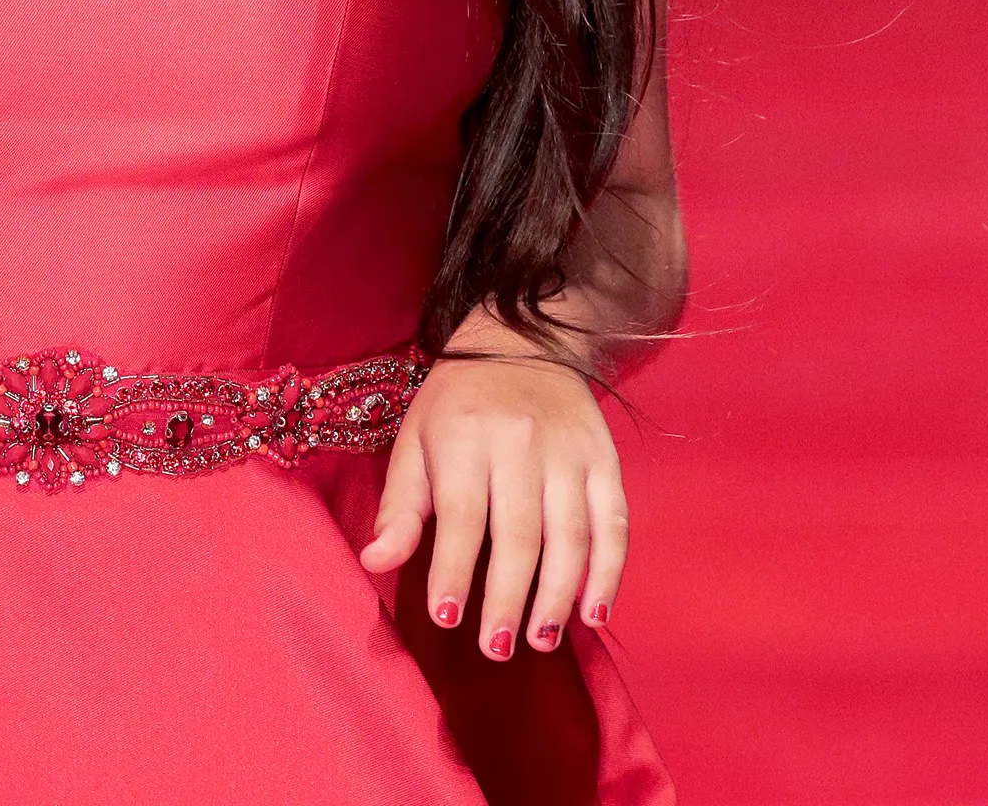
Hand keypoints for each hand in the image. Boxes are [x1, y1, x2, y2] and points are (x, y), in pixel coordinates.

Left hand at [358, 321, 628, 659]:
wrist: (522, 341)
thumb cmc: (456, 404)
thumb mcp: (414, 441)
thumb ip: (399, 507)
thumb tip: (373, 563)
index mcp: (464, 434)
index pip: (460, 514)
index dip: (453, 569)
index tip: (446, 618)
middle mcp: (519, 441)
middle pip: (519, 533)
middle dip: (507, 597)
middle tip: (496, 648)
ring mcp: (568, 451)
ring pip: (570, 536)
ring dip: (557, 596)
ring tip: (539, 640)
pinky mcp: (604, 459)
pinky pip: (614, 523)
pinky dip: (608, 572)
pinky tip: (593, 612)